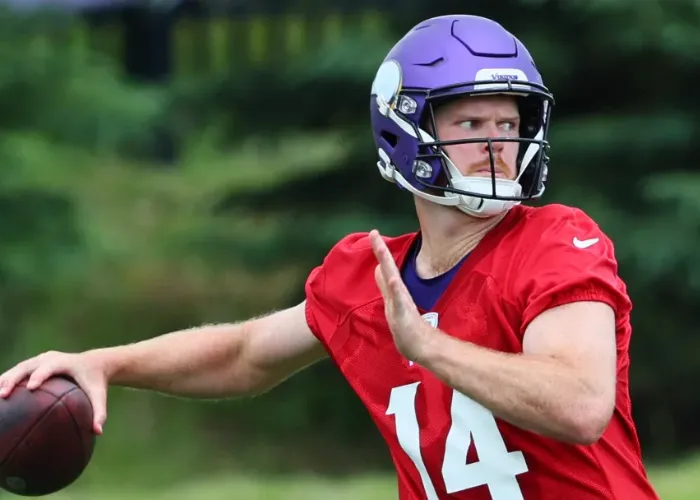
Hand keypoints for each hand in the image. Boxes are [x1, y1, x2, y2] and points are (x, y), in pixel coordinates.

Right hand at [0, 350, 108, 434]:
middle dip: (14, 378)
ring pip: (18, 368)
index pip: (50, 367)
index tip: (31, 387)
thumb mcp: (99, 396)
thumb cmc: (96, 382)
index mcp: (66, 362)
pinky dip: (6, 382)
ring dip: (4, 380)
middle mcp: (50, 358)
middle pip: (28, 366)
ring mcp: (40, 360)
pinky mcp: (34, 364)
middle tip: (4, 394)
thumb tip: (98, 432)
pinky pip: (17, 372)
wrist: (94, 363)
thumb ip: (100, 412)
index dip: (40, 375)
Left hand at [369, 229, 431, 361]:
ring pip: (392, 279)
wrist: (420, 346)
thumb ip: (387, 286)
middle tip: (374, 233)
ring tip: (380, 249)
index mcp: (395, 290)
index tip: (374, 234)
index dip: (380, 251)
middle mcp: (398, 292)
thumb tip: (380, 269)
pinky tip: (393, 279)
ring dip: (387, 264)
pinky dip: (396, 288)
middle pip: (388, 267)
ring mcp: (401, 302)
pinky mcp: (404, 313)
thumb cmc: (407, 326)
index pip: (386, 267)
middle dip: (381, 250)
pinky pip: (399, 299)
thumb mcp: (394, 303)